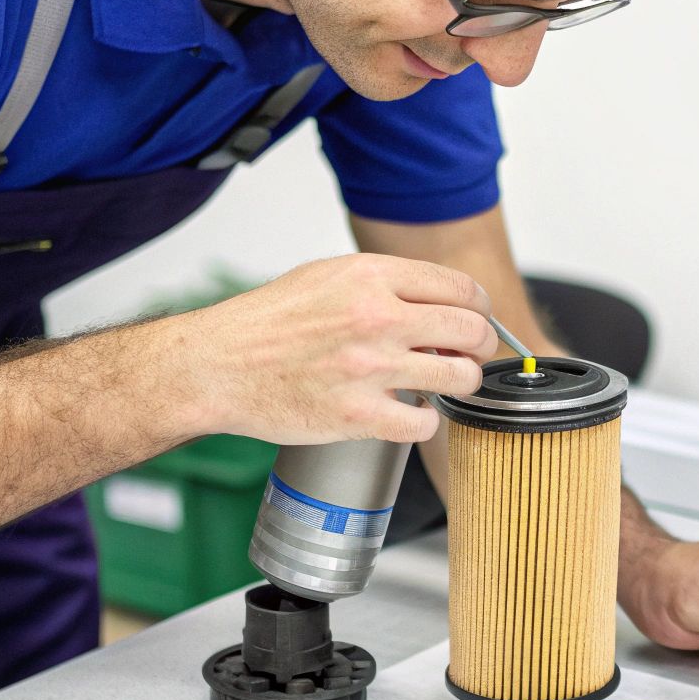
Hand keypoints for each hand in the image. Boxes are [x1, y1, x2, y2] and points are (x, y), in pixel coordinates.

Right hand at [178, 254, 497, 444]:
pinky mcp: (359, 416)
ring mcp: (369, 368)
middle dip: (480, 346)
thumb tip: (440, 305)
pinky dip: (424, 422)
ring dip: (460, 383)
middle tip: (467, 356)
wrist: (218, 365)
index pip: (460, 288)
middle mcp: (375, 318)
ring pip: (461, 377)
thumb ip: (385, 285)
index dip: (478, 308)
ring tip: (441, 384)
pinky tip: (408, 413)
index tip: (477, 320)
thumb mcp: (327, 277)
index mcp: (369, 276)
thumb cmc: (268, 323)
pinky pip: (425, 423)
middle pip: (472, 331)